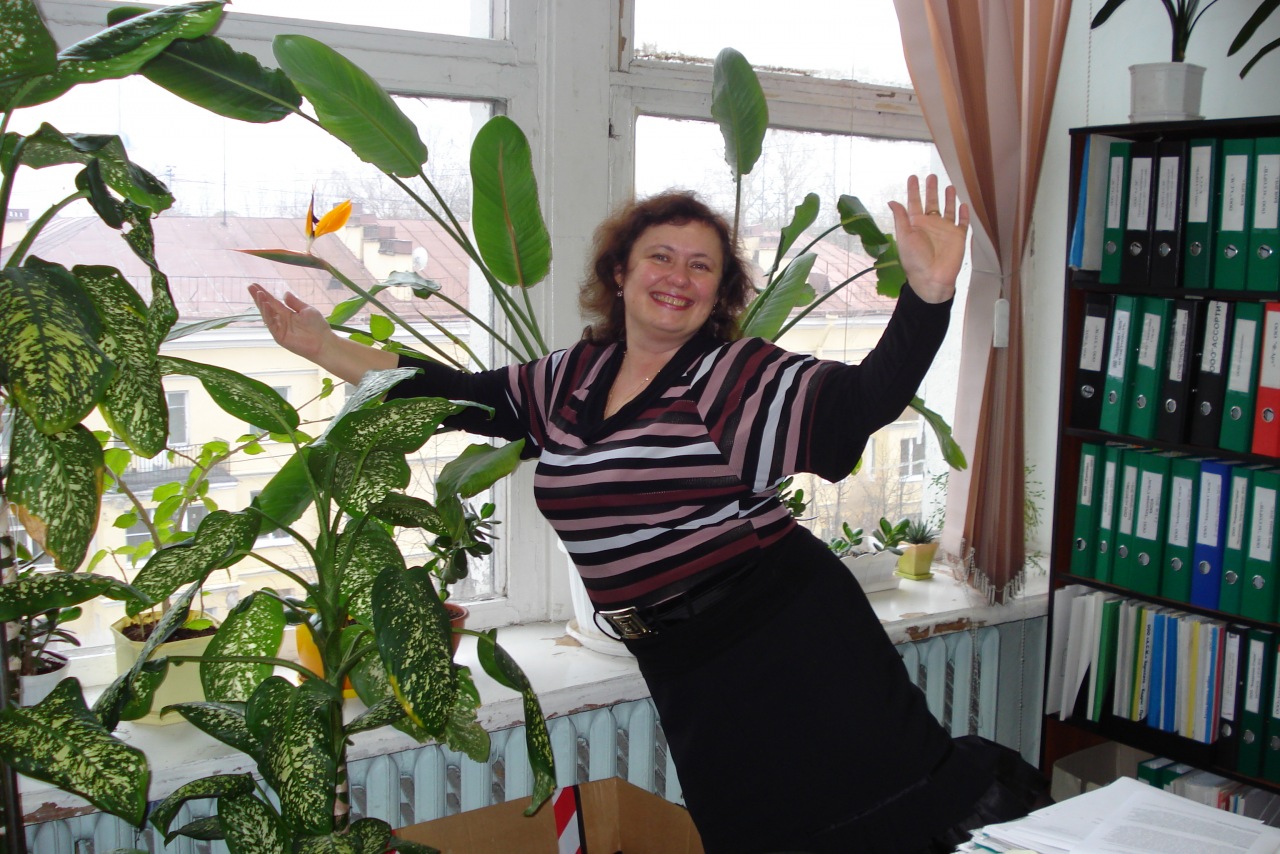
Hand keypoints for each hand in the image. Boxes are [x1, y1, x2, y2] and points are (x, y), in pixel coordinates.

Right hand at [248, 283, 332, 360]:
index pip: (273, 302)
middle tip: (250, 287)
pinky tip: (265, 305)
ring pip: (267, 315)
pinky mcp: (279, 336)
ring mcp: (279, 329)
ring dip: (262, 304)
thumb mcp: (307, 310)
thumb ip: (295, 303)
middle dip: (259, 298)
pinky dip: (267, 315)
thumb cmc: (317, 326)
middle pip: (267, 307)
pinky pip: (271, 324)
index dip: (264, 294)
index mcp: (287, 314)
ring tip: (258, 294)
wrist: (323, 342)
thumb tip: (285, 293)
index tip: (255, 285)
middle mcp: (281, 320)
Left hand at [887, 174, 969, 303]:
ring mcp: (945, 230)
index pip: (914, 203)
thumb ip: (901, 218)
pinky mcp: (958, 237)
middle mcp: (931, 224)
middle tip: (932, 176)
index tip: (913, 177)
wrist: (932, 278)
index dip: (914, 190)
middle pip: (932, 203)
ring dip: (948, 199)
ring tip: (949, 186)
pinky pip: (963, 223)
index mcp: (916, 224)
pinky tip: (964, 204)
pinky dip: (964, 214)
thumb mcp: (905, 236)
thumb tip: (892, 201)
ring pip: (948, 210)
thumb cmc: (915, 259)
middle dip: (932, 190)